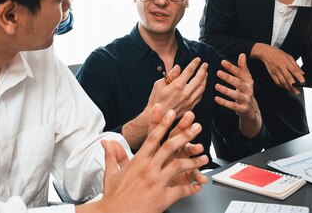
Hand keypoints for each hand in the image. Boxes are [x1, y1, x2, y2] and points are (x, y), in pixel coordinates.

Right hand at [91, 105, 207, 212]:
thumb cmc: (114, 196)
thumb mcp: (111, 173)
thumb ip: (112, 155)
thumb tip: (106, 142)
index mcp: (138, 161)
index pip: (153, 138)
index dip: (163, 124)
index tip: (171, 113)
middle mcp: (148, 169)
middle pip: (170, 147)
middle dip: (185, 135)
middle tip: (196, 127)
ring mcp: (156, 183)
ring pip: (179, 166)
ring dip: (194, 160)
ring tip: (204, 156)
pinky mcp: (162, 198)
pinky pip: (181, 190)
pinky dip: (192, 187)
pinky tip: (198, 185)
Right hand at [122, 58, 207, 149]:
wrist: (158, 116)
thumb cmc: (156, 99)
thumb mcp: (159, 84)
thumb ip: (171, 75)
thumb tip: (178, 67)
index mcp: (177, 85)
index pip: (189, 71)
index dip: (195, 64)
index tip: (198, 59)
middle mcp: (185, 93)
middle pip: (199, 78)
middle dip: (203, 70)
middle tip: (205, 64)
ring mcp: (189, 101)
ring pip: (202, 87)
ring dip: (205, 79)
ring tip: (205, 73)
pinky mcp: (191, 106)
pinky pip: (200, 96)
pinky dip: (202, 89)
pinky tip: (202, 85)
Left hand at [214, 53, 261, 137]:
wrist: (251, 109)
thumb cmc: (245, 90)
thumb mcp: (245, 79)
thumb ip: (242, 67)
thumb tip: (242, 54)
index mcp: (249, 81)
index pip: (240, 73)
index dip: (232, 67)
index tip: (222, 62)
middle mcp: (249, 90)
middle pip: (238, 83)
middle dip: (228, 77)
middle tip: (218, 72)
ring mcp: (246, 100)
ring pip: (236, 95)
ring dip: (226, 90)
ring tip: (216, 86)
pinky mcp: (242, 109)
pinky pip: (233, 106)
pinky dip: (224, 102)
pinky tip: (216, 98)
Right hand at [251, 43, 303, 93]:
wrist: (266, 53)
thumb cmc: (277, 54)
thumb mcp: (289, 56)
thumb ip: (296, 65)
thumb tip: (302, 72)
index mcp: (286, 62)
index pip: (294, 70)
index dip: (299, 76)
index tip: (302, 81)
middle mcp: (281, 67)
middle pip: (288, 78)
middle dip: (294, 86)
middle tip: (297, 91)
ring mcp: (276, 71)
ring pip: (282, 82)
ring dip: (288, 88)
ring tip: (292, 91)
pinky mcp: (272, 74)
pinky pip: (277, 82)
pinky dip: (281, 86)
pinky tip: (285, 87)